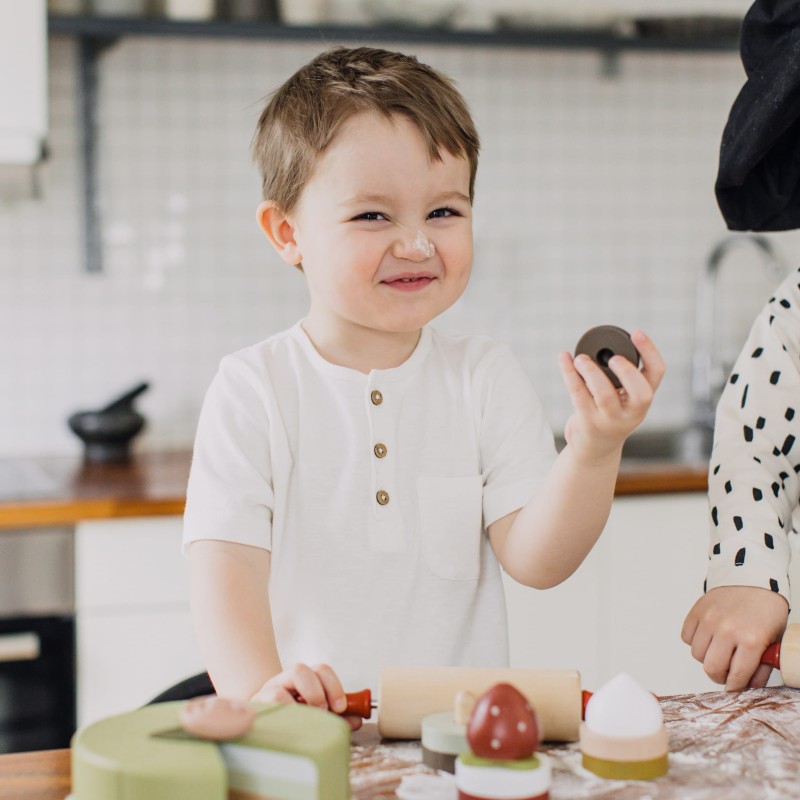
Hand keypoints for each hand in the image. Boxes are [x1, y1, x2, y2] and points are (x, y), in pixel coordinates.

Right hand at [252, 662, 362, 729]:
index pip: (321, 669)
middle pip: (300, 670)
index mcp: (302, 678)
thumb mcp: (318, 713)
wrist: (261, 722)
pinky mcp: (255, 710)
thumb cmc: (295, 717)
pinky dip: (281, 718)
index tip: (341, 706)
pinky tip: (289, 727)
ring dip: (296, 709)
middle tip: (322, 711)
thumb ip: (337, 715)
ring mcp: (266, 694)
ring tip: (303, 721)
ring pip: (279, 692)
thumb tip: (357, 719)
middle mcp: (283, 681)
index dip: (333, 685)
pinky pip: (266, 711)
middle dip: (316, 692)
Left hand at [559, 329, 663, 460]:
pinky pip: (578, 395)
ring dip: (592, 373)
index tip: (636, 332)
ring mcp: (610, 420)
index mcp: (643, 399)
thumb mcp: (623, 397)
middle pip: (640, 393)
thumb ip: (618, 374)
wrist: (595, 450)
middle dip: (628, 372)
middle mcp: (632, 412)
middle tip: (613, 358)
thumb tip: (592, 336)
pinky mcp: (588, 423)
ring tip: (580, 358)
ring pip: (605, 396)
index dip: (650, 352)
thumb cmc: (609, 413)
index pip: (656, 374)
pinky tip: (563, 359)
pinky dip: (569, 375)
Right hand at [682, 586, 788, 689]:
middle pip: (711, 668)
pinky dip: (696, 641)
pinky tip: (709, 637)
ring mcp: (709, 619)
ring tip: (718, 651)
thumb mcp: (773, 640)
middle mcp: (727, 630)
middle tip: (725, 672)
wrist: (752, 580)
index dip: (735, 687)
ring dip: (707, 657)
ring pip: (697, 654)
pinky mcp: (696, 611)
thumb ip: (761, 665)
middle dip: (719, 676)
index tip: (734, 688)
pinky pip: (687, 637)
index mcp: (751, 640)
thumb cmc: (765, 610)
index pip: (737, 677)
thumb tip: (748, 685)